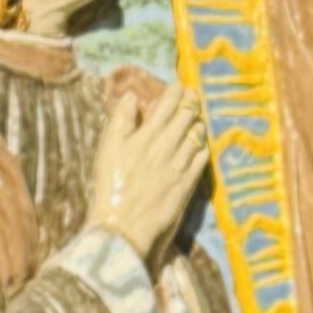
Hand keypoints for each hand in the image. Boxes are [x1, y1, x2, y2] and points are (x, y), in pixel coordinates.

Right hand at [84, 67, 212, 256]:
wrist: (123, 227)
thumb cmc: (111, 188)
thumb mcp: (108, 149)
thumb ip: (121, 121)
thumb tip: (131, 96)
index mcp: (148, 134)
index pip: (167, 104)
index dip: (175, 91)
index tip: (179, 85)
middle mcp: (169, 145)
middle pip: (187, 116)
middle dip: (191, 102)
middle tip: (193, 95)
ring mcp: (181, 165)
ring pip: (197, 135)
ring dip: (199, 123)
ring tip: (199, 118)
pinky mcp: (187, 184)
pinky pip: (202, 159)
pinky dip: (204, 148)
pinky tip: (203, 145)